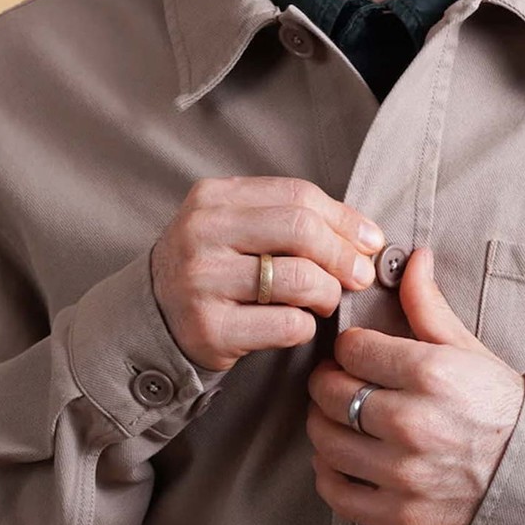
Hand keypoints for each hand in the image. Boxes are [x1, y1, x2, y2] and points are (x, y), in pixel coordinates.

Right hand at [149, 176, 385, 373]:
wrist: (153, 320)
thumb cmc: (213, 271)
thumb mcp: (236, 229)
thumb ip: (288, 220)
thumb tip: (366, 237)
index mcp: (213, 198)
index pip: (296, 195)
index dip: (344, 220)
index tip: (370, 243)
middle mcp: (202, 234)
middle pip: (300, 230)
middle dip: (343, 256)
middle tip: (360, 277)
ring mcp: (203, 282)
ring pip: (299, 279)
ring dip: (328, 294)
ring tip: (326, 302)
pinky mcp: (211, 329)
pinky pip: (287, 325)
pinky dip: (306, 326)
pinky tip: (298, 325)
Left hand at [305, 246, 524, 524]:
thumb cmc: (501, 407)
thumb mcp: (469, 350)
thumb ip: (429, 306)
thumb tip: (412, 258)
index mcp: (431, 374)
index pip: (351, 348)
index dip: (349, 347)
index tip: (357, 354)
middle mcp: (413, 423)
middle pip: (329, 394)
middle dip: (328, 383)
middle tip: (339, 383)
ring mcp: (405, 473)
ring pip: (325, 442)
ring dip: (323, 427)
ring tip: (340, 420)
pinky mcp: (401, 513)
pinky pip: (336, 492)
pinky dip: (329, 475)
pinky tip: (343, 460)